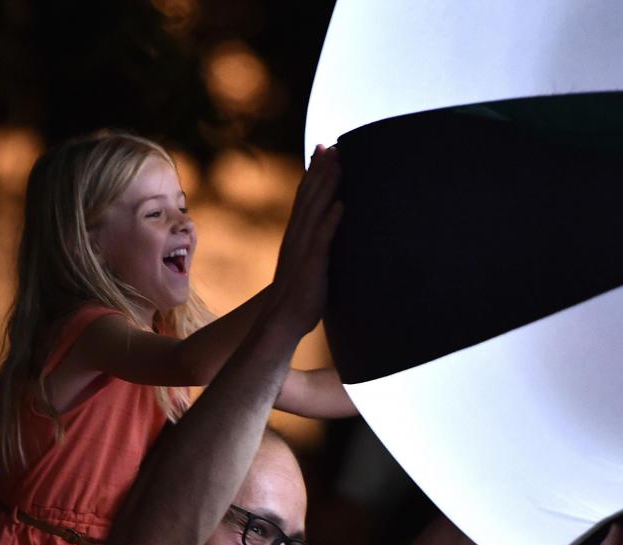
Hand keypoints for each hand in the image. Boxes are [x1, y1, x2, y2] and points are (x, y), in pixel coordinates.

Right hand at [271, 144, 342, 335]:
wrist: (281, 321)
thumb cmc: (298, 298)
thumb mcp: (307, 267)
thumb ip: (315, 251)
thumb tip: (323, 243)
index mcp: (297, 236)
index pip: (305, 197)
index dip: (313, 173)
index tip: (323, 151)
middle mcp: (297, 236)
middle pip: (309, 196)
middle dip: (321, 169)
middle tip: (331, 144)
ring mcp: (304, 248)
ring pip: (316, 210)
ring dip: (327, 186)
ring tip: (339, 163)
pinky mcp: (312, 264)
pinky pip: (322, 239)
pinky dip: (331, 221)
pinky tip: (341, 205)